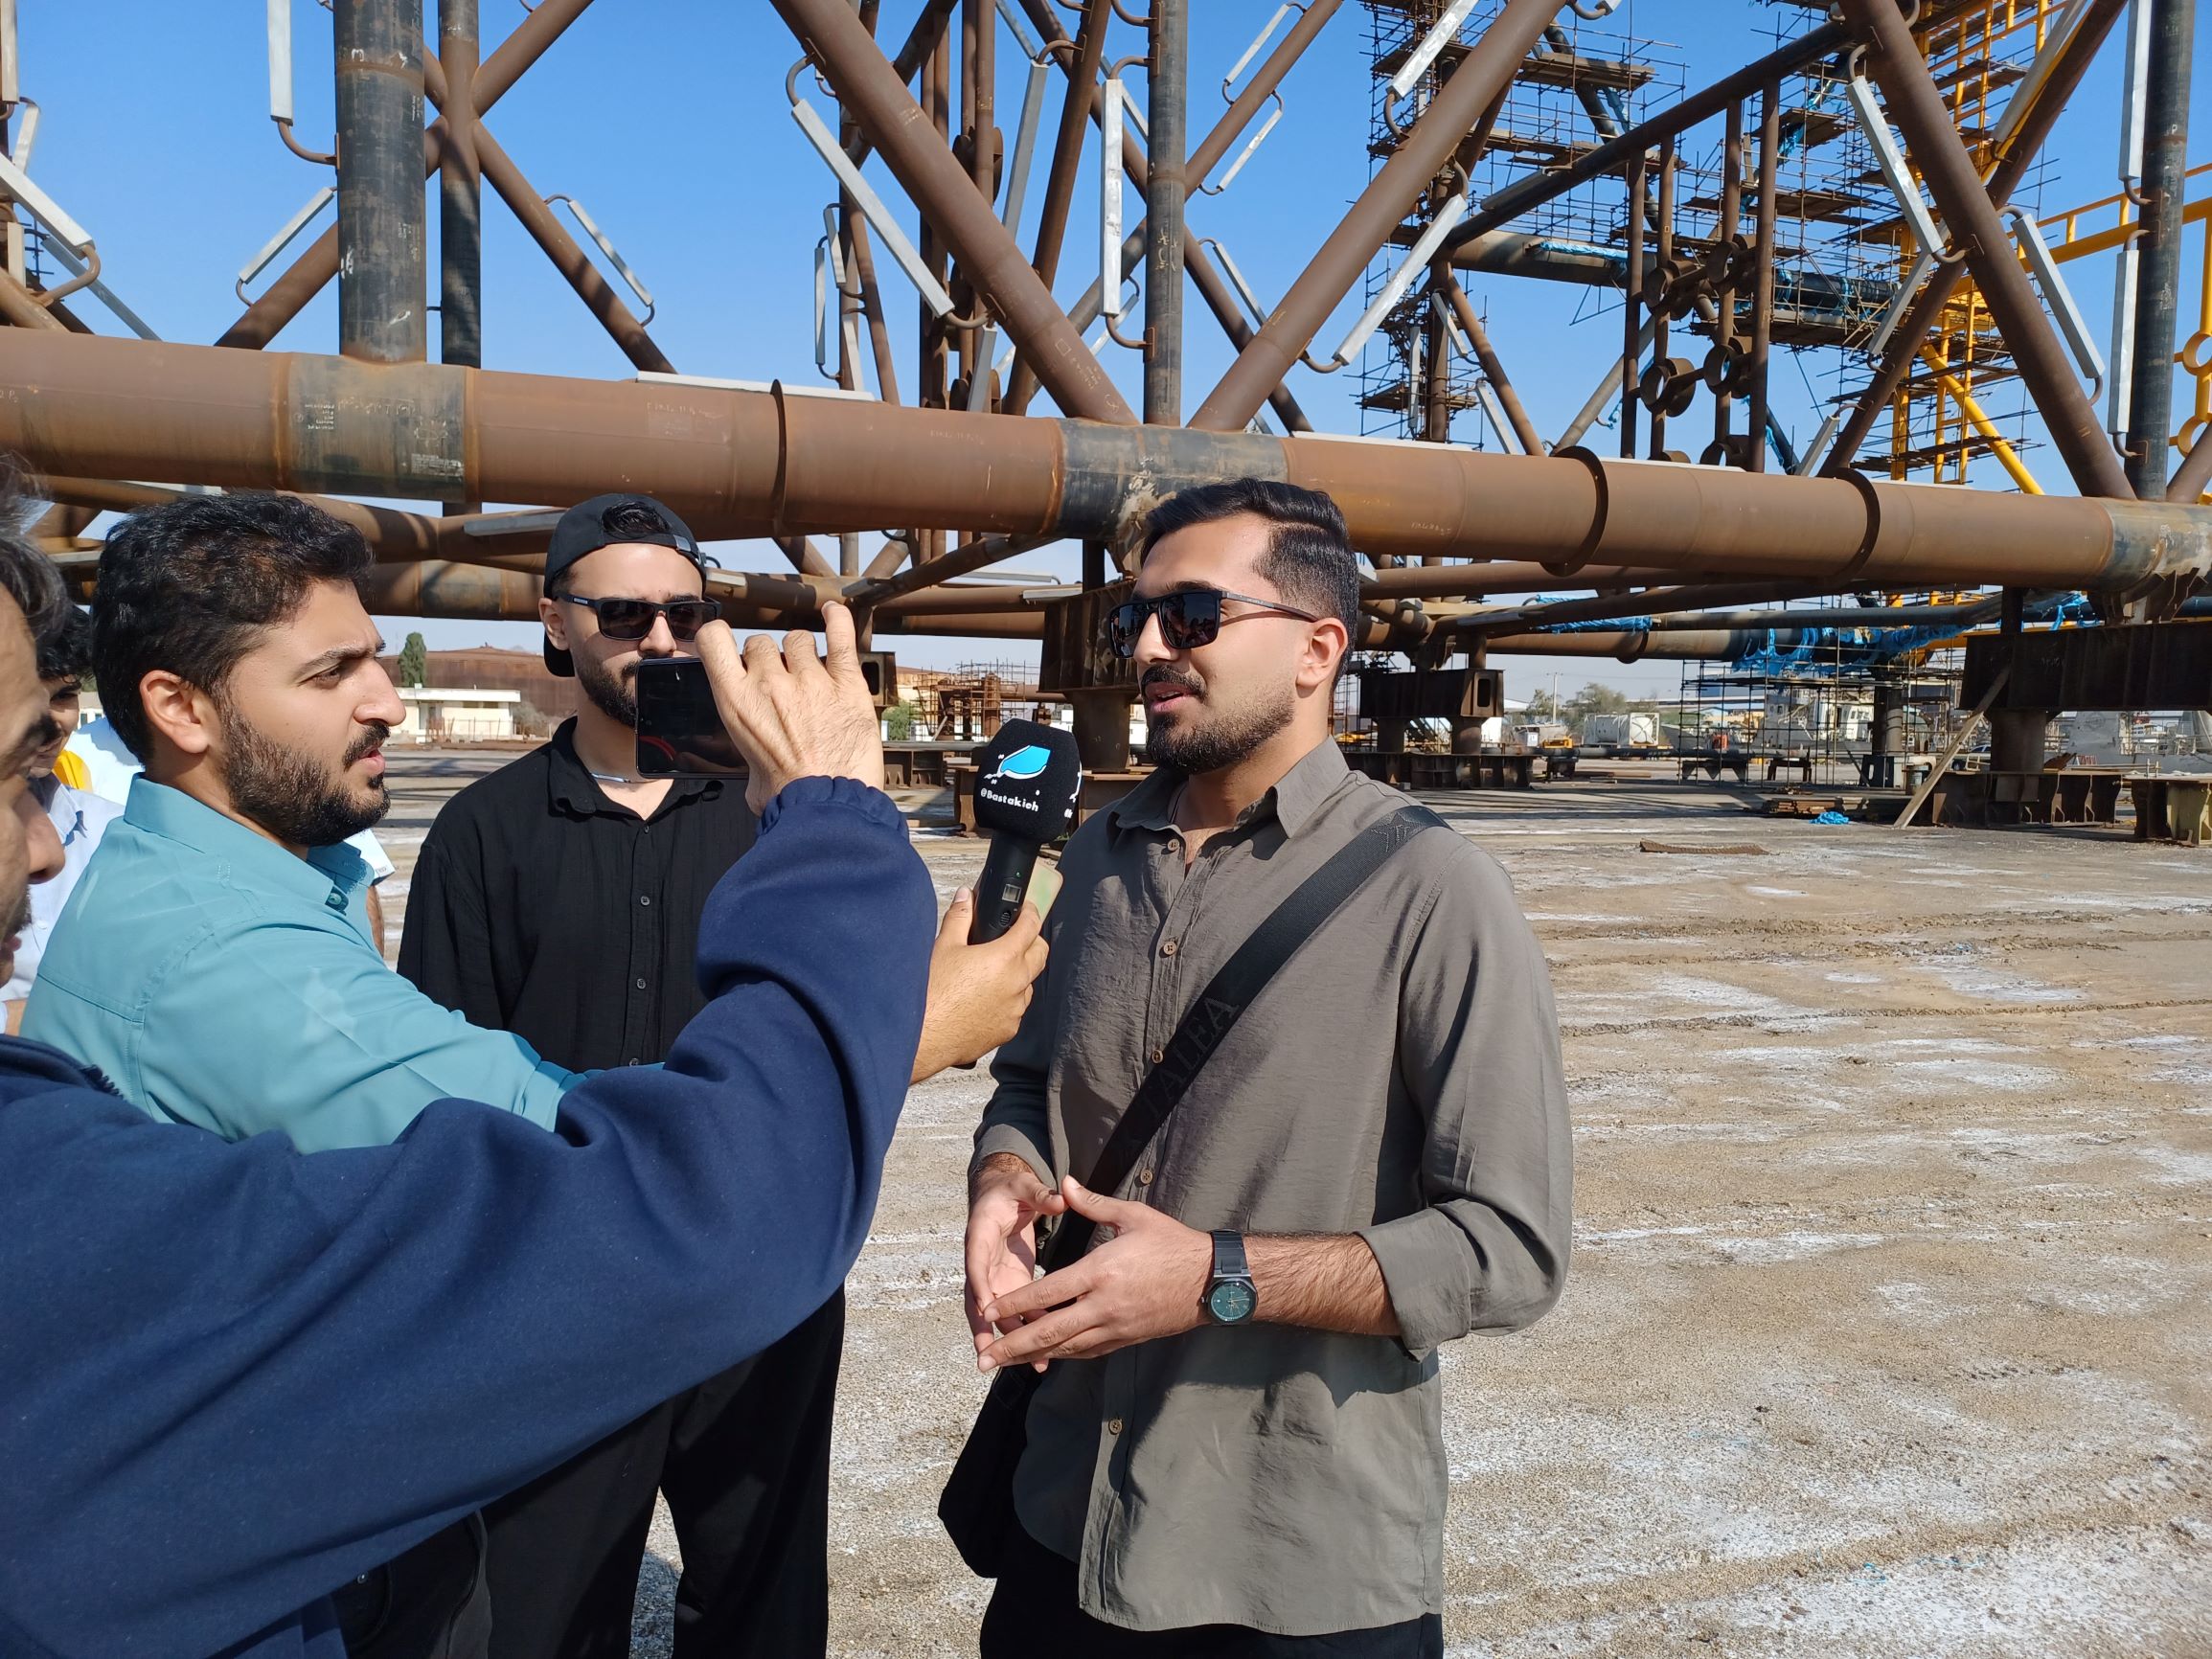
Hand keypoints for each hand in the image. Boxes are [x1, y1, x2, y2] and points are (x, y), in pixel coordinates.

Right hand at [692, 602, 884, 814]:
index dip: (718, 637)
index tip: (726, 643)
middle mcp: (769, 682)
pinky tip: (834, 614)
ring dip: (802, 654)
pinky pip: (840, 638)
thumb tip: (758, 774)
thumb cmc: (789, 796)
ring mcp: (810, 679)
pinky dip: (838, 622)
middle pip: (762, 643)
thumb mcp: (749, 776)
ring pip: (798, 640)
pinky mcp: (846, 683)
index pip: (713, 640)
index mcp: (736, 700)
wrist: (828, 805)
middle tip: (782, 687)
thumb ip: (749, 756)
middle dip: (769, 660)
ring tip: (811, 678)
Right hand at [912, 892, 1048, 1082]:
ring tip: (994, 971)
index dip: (1030, 912)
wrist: (924, 1037)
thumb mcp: (944, 946)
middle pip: (1040, 954)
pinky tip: (985, 998)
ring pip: (1028, 984)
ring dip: (1019, 973)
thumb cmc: (933, 993)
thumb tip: (966, 897)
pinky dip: (1007, 1000)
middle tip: (1015, 935)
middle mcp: (1017, 983)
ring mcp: (1015, 1009)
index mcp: (1005, 958)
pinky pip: (1016, 1009)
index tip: (1026, 909)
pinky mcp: (1008, 1030)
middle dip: (1032, 941)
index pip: (1031, 926)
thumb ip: (960, 917)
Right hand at [964, 1153, 1067, 1361]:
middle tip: (991, 1354)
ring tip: (1029, 1362)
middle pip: (978, 1300)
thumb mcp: (1022, 1186)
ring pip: (996, 1314)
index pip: (976, 1263)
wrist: (1001, 1196)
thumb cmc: (1010, 1189)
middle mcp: (982, 1262)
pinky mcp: (1010, 1284)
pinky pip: (1015, 1312)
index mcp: (979, 1235)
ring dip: (1009, 1339)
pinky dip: (1026, 1331)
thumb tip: (1062, 1197)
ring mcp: (995, 1277)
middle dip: (985, 1328)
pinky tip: (1043, 1354)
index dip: (979, 1286)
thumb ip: (1040, 1193)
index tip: (985, 1308)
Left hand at [975, 1175, 1210, 1372]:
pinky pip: (1086, 1351)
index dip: (1016, 1304)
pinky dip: (1061, 1355)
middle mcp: (1104, 1305)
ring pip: (1065, 1348)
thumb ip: (1092, 1204)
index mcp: (1101, 1271)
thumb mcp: (1133, 1216)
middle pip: (1049, 1331)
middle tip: (983, 1358)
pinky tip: (1045, 1356)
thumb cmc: (1171, 1243)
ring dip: (1032, 1356)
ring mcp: (1115, 1327)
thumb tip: (1063, 1183)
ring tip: (1003, 1364)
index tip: (989, 1312)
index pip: (1048, 1292)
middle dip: (1013, 1346)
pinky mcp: (1125, 1339)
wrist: (1210, 1280)